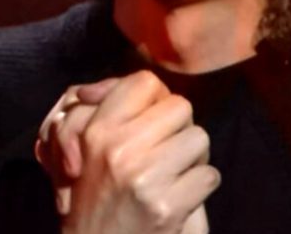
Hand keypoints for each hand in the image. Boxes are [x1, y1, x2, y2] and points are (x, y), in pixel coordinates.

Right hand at [45, 70, 218, 233]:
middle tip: (167, 152)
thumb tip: (93, 89)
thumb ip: (95, 111)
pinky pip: (208, 176)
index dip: (158, 99)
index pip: (145, 83)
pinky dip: (200, 189)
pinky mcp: (166, 206)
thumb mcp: (82, 150)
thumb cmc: (93, 202)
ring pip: (199, 139)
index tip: (154, 121)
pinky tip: (180, 200)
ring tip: (174, 176)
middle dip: (180, 129)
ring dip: (194, 158)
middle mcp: (119, 149)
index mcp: (97, 131)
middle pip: (180, 107)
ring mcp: (144, 177)